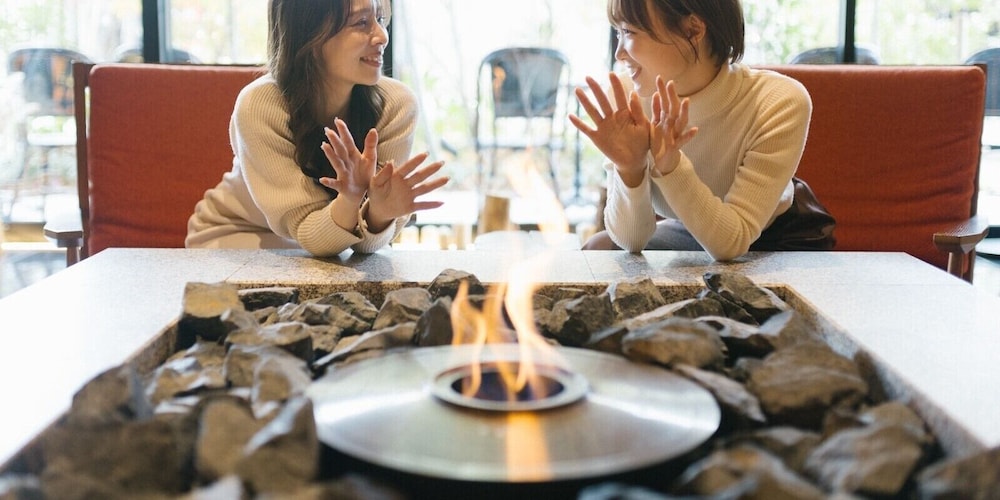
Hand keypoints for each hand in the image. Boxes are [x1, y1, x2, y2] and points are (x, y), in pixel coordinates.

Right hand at [318, 118, 376, 206]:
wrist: (361, 193)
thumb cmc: (364, 174)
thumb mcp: (370, 158)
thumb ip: (370, 145)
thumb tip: (373, 129)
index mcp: (353, 155)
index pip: (348, 142)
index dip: (344, 132)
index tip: (338, 120)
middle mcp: (346, 163)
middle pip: (340, 150)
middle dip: (335, 141)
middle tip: (328, 130)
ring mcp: (343, 174)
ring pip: (336, 163)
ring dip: (330, 155)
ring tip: (324, 146)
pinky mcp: (342, 186)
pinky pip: (335, 184)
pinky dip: (328, 182)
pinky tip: (322, 179)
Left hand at [365, 152, 448, 232]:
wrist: (377, 208)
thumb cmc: (376, 192)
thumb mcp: (374, 183)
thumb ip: (382, 174)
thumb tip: (391, 162)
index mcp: (397, 176)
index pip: (408, 167)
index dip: (416, 161)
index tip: (425, 154)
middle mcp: (406, 184)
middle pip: (420, 176)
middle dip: (431, 170)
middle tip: (441, 163)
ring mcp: (409, 195)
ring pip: (424, 189)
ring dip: (435, 184)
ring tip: (447, 178)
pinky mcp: (410, 206)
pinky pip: (422, 206)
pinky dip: (431, 205)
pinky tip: (442, 203)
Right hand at [569, 72, 649, 186]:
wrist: (634, 161)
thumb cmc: (642, 143)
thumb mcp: (643, 127)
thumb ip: (638, 112)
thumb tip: (633, 94)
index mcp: (625, 114)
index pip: (620, 96)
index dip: (616, 85)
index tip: (611, 73)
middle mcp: (612, 118)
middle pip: (603, 100)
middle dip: (596, 89)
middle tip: (588, 77)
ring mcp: (604, 127)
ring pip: (593, 112)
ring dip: (585, 101)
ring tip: (577, 90)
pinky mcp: (598, 138)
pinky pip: (586, 129)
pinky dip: (579, 124)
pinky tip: (570, 116)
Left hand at [649, 76, 697, 175]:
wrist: (662, 160)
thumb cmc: (659, 140)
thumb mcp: (655, 124)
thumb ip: (656, 110)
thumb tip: (656, 94)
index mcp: (666, 118)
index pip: (664, 101)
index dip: (662, 90)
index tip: (659, 78)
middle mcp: (672, 123)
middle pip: (673, 108)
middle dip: (672, 96)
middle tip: (671, 83)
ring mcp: (675, 133)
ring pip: (681, 121)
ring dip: (685, 111)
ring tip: (687, 101)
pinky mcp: (676, 145)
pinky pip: (684, 140)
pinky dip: (689, 135)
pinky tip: (695, 130)